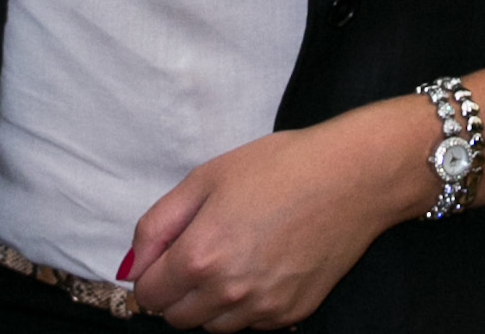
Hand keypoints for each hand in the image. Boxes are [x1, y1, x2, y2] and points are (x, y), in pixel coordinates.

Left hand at [125, 100, 435, 329]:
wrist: (351, 179)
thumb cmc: (280, 168)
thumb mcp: (206, 178)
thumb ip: (157, 225)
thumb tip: (133, 265)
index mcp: (200, 257)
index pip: (148, 294)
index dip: (150, 272)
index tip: (165, 253)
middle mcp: (229, 293)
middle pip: (176, 318)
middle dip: (176, 290)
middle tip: (198, 251)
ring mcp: (262, 310)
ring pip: (212, 326)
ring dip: (209, 302)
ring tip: (232, 255)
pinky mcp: (291, 315)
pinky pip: (249, 325)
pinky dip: (244, 306)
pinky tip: (260, 266)